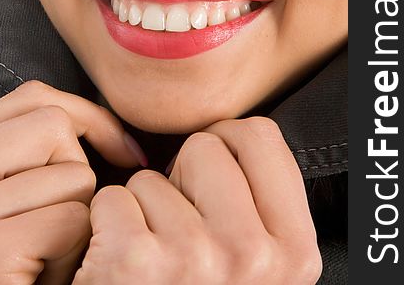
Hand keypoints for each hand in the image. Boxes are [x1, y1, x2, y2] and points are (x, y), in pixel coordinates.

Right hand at [0, 80, 142, 284]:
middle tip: (66, 219)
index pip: (29, 98)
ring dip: (78, 218)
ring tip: (46, 256)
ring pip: (71, 173)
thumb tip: (103, 128)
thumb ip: (28, 159)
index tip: (119, 146)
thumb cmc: (8, 270)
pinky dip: (73, 253)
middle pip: (52, 124)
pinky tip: (45, 278)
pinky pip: (70, 220)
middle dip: (80, 167)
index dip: (86, 114)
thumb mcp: (9, 201)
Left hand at [73, 117, 321, 283]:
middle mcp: (251, 254)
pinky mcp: (133, 260)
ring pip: (153, 176)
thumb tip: (241, 135)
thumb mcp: (261, 267)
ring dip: (145, 209)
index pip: (261, 136)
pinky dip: (108, 225)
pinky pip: (114, 197)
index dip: (228, 144)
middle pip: (206, 145)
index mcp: (295, 252)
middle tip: (182, 226)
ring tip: (154, 257)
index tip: (215, 171)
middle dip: (185, 176)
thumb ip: (263, 208)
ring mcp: (193, 257)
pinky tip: (122, 264)